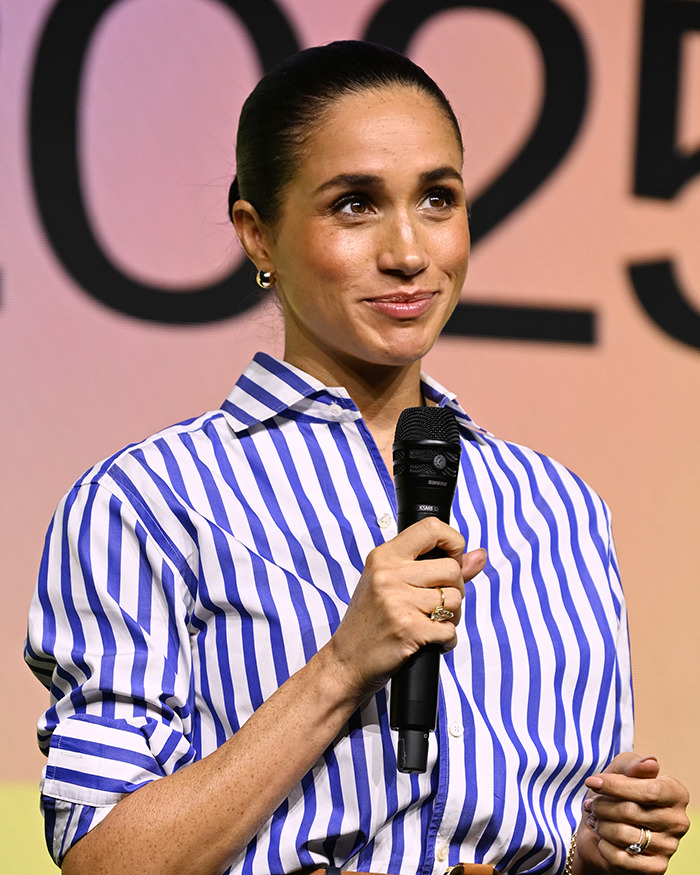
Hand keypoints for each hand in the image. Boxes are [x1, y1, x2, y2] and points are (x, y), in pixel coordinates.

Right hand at [326, 517, 486, 701]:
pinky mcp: (408, 629)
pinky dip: (446, 640)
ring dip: (451, 617)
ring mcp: (398, 601)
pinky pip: (450, 630)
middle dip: (455, 590)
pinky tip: (429, 641)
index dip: (453, 542)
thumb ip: (438, 566)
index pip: (431, 528)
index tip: (452, 558)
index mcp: (384, 557)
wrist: (346, 661)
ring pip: (455, 600)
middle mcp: (389, 574)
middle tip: (436, 604)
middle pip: (452, 569)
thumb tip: (479, 555)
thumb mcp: (393, 584)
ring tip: (430, 623)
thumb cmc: (369, 622)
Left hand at [575, 752, 689, 872]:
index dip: (615, 786)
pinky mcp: (656, 868)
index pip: (648, 790)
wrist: (603, 829)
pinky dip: (603, 846)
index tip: (592, 782)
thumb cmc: (615, 795)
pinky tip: (602, 839)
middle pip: (631, 811)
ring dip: (600, 825)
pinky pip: (621, 858)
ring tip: (595, 819)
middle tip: (591, 804)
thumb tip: (651, 763)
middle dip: (602, 806)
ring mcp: (670, 847)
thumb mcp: (619, 770)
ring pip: (624, 835)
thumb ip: (632, 764)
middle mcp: (678, 821)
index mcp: (675, 793)